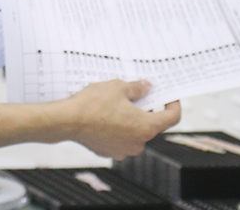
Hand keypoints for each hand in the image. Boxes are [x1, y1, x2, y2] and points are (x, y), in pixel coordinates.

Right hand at [63, 79, 179, 159]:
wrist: (67, 120)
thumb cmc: (92, 104)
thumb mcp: (118, 87)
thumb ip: (137, 88)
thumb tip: (146, 87)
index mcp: (146, 127)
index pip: (172, 118)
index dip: (173, 104)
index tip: (168, 97)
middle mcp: (138, 143)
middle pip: (150, 125)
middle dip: (145, 110)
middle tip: (134, 96)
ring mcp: (123, 150)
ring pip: (134, 132)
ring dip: (129, 120)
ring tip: (115, 105)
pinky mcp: (109, 152)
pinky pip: (119, 139)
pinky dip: (116, 129)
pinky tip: (104, 117)